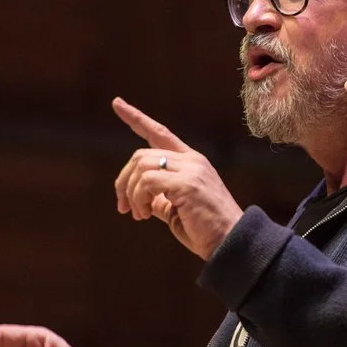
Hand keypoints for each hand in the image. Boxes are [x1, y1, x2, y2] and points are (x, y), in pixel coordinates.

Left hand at [112, 97, 244, 259]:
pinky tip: (144, 214)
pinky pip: (147, 181)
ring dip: (131, 193)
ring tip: (138, 214)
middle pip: (141, 156)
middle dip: (124, 181)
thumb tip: (138, 197)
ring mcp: (191, 169)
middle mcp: (192, 160)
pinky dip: (138, 198)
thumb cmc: (204, 230)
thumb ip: (158, 197)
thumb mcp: (175, 209)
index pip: (159, 133)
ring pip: (141, 167)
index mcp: (191, 162)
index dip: (136, 118)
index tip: (117, 103)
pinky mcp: (187, 184)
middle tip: (124, 208)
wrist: (229, 243)